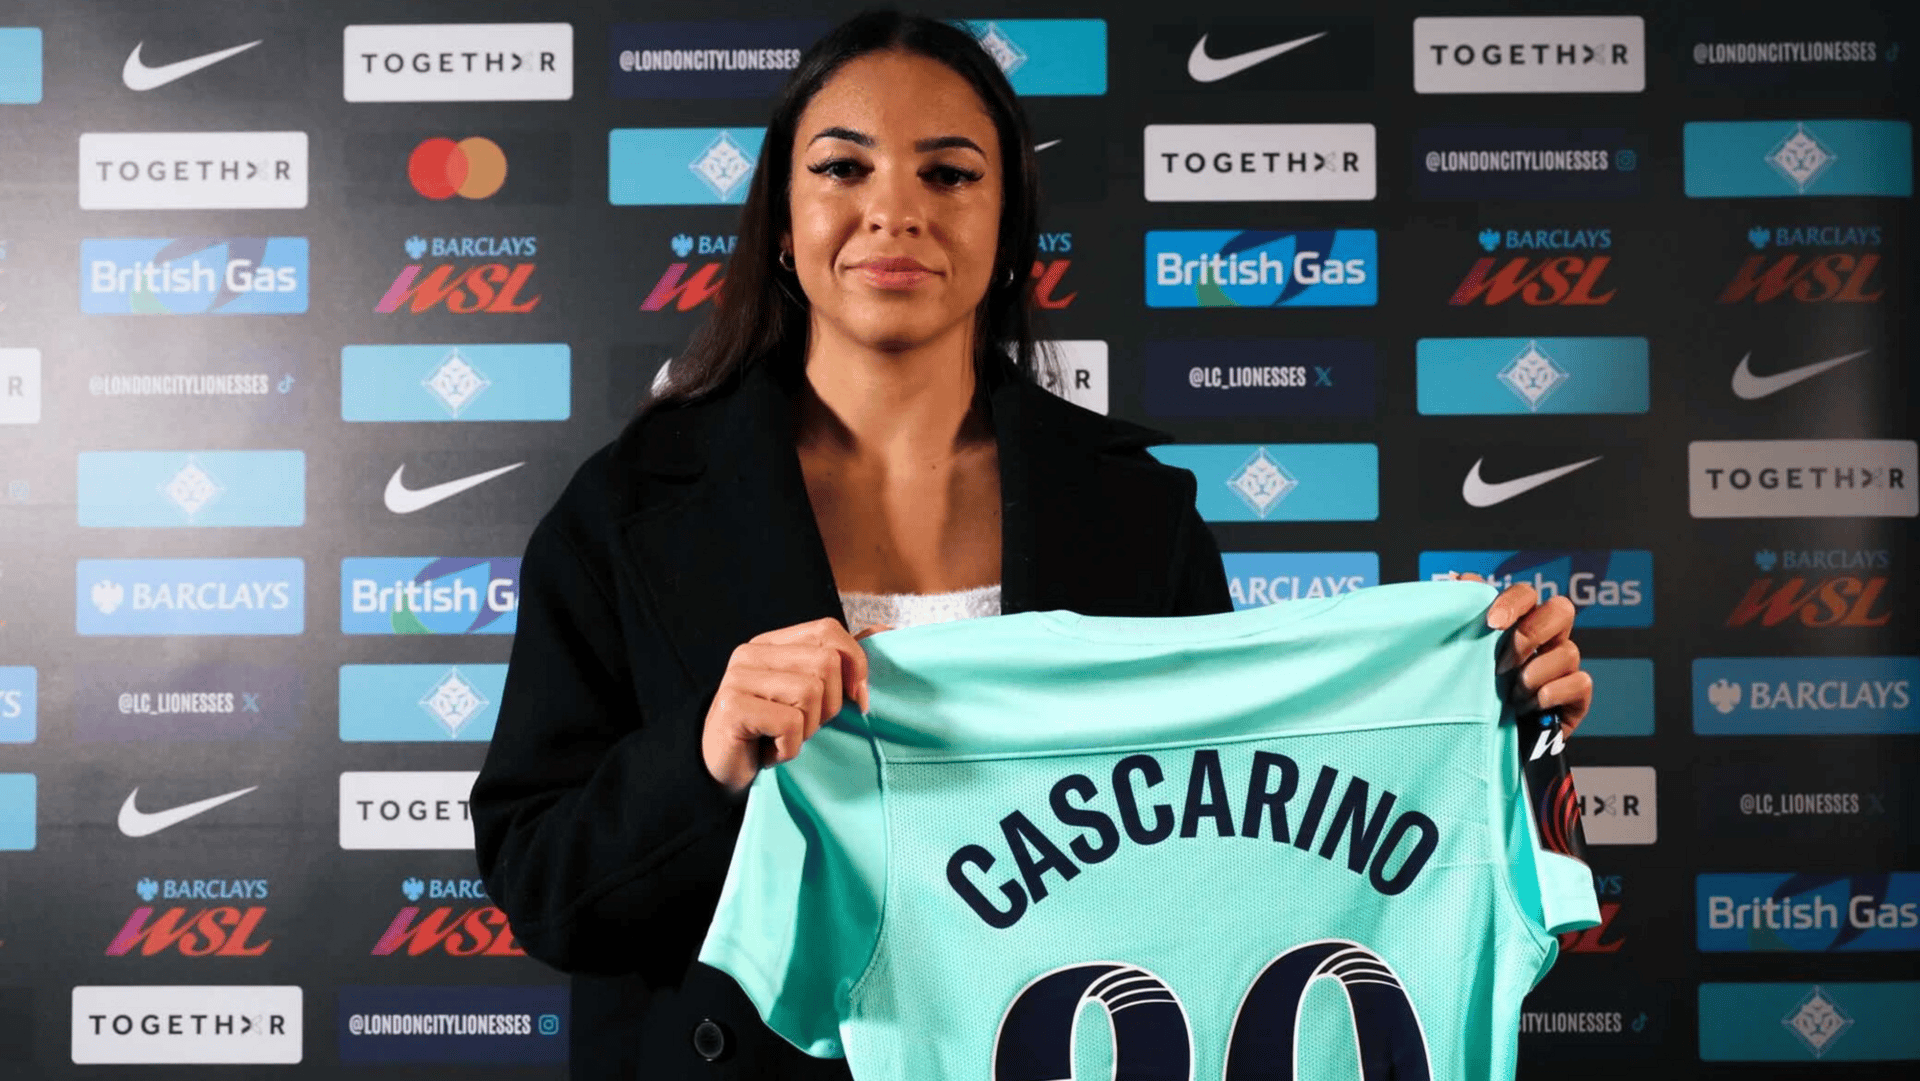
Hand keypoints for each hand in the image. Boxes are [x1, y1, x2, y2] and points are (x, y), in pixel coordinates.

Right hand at [702, 617, 876, 794]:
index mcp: (772, 643)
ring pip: (810, 693)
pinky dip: (790, 748)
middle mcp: (752, 653)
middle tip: (805, 726)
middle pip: (826, 664)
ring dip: (808, 729)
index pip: (828, 630)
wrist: (725, 770)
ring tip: (786, 738)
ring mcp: (738, 678)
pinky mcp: (733, 708)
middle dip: (830, 706)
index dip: (855, 664)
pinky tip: (771, 751)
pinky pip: (790, 724)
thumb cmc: (772, 731)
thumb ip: (841, 662)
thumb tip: (883, 630)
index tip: (858, 699)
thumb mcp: (810, 694)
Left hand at [1455, 575, 1591, 734]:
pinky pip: (1580, 682)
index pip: (1526, 594)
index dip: (1513, 602)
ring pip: (1568, 651)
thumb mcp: (1465, 655)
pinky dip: (1550, 695)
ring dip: (1532, 676)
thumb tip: (1460, 579)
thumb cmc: (1477, 694)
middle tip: (1502, 664)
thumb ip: (1465, 617)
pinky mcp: (1577, 695)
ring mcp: (1565, 666)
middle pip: (1561, 610)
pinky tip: (1529, 707)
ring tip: (1510, 696)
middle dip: (1530, 635)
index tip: (1491, 623)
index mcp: (1519, 622)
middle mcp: (1547, 638)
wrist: (1488, 741)